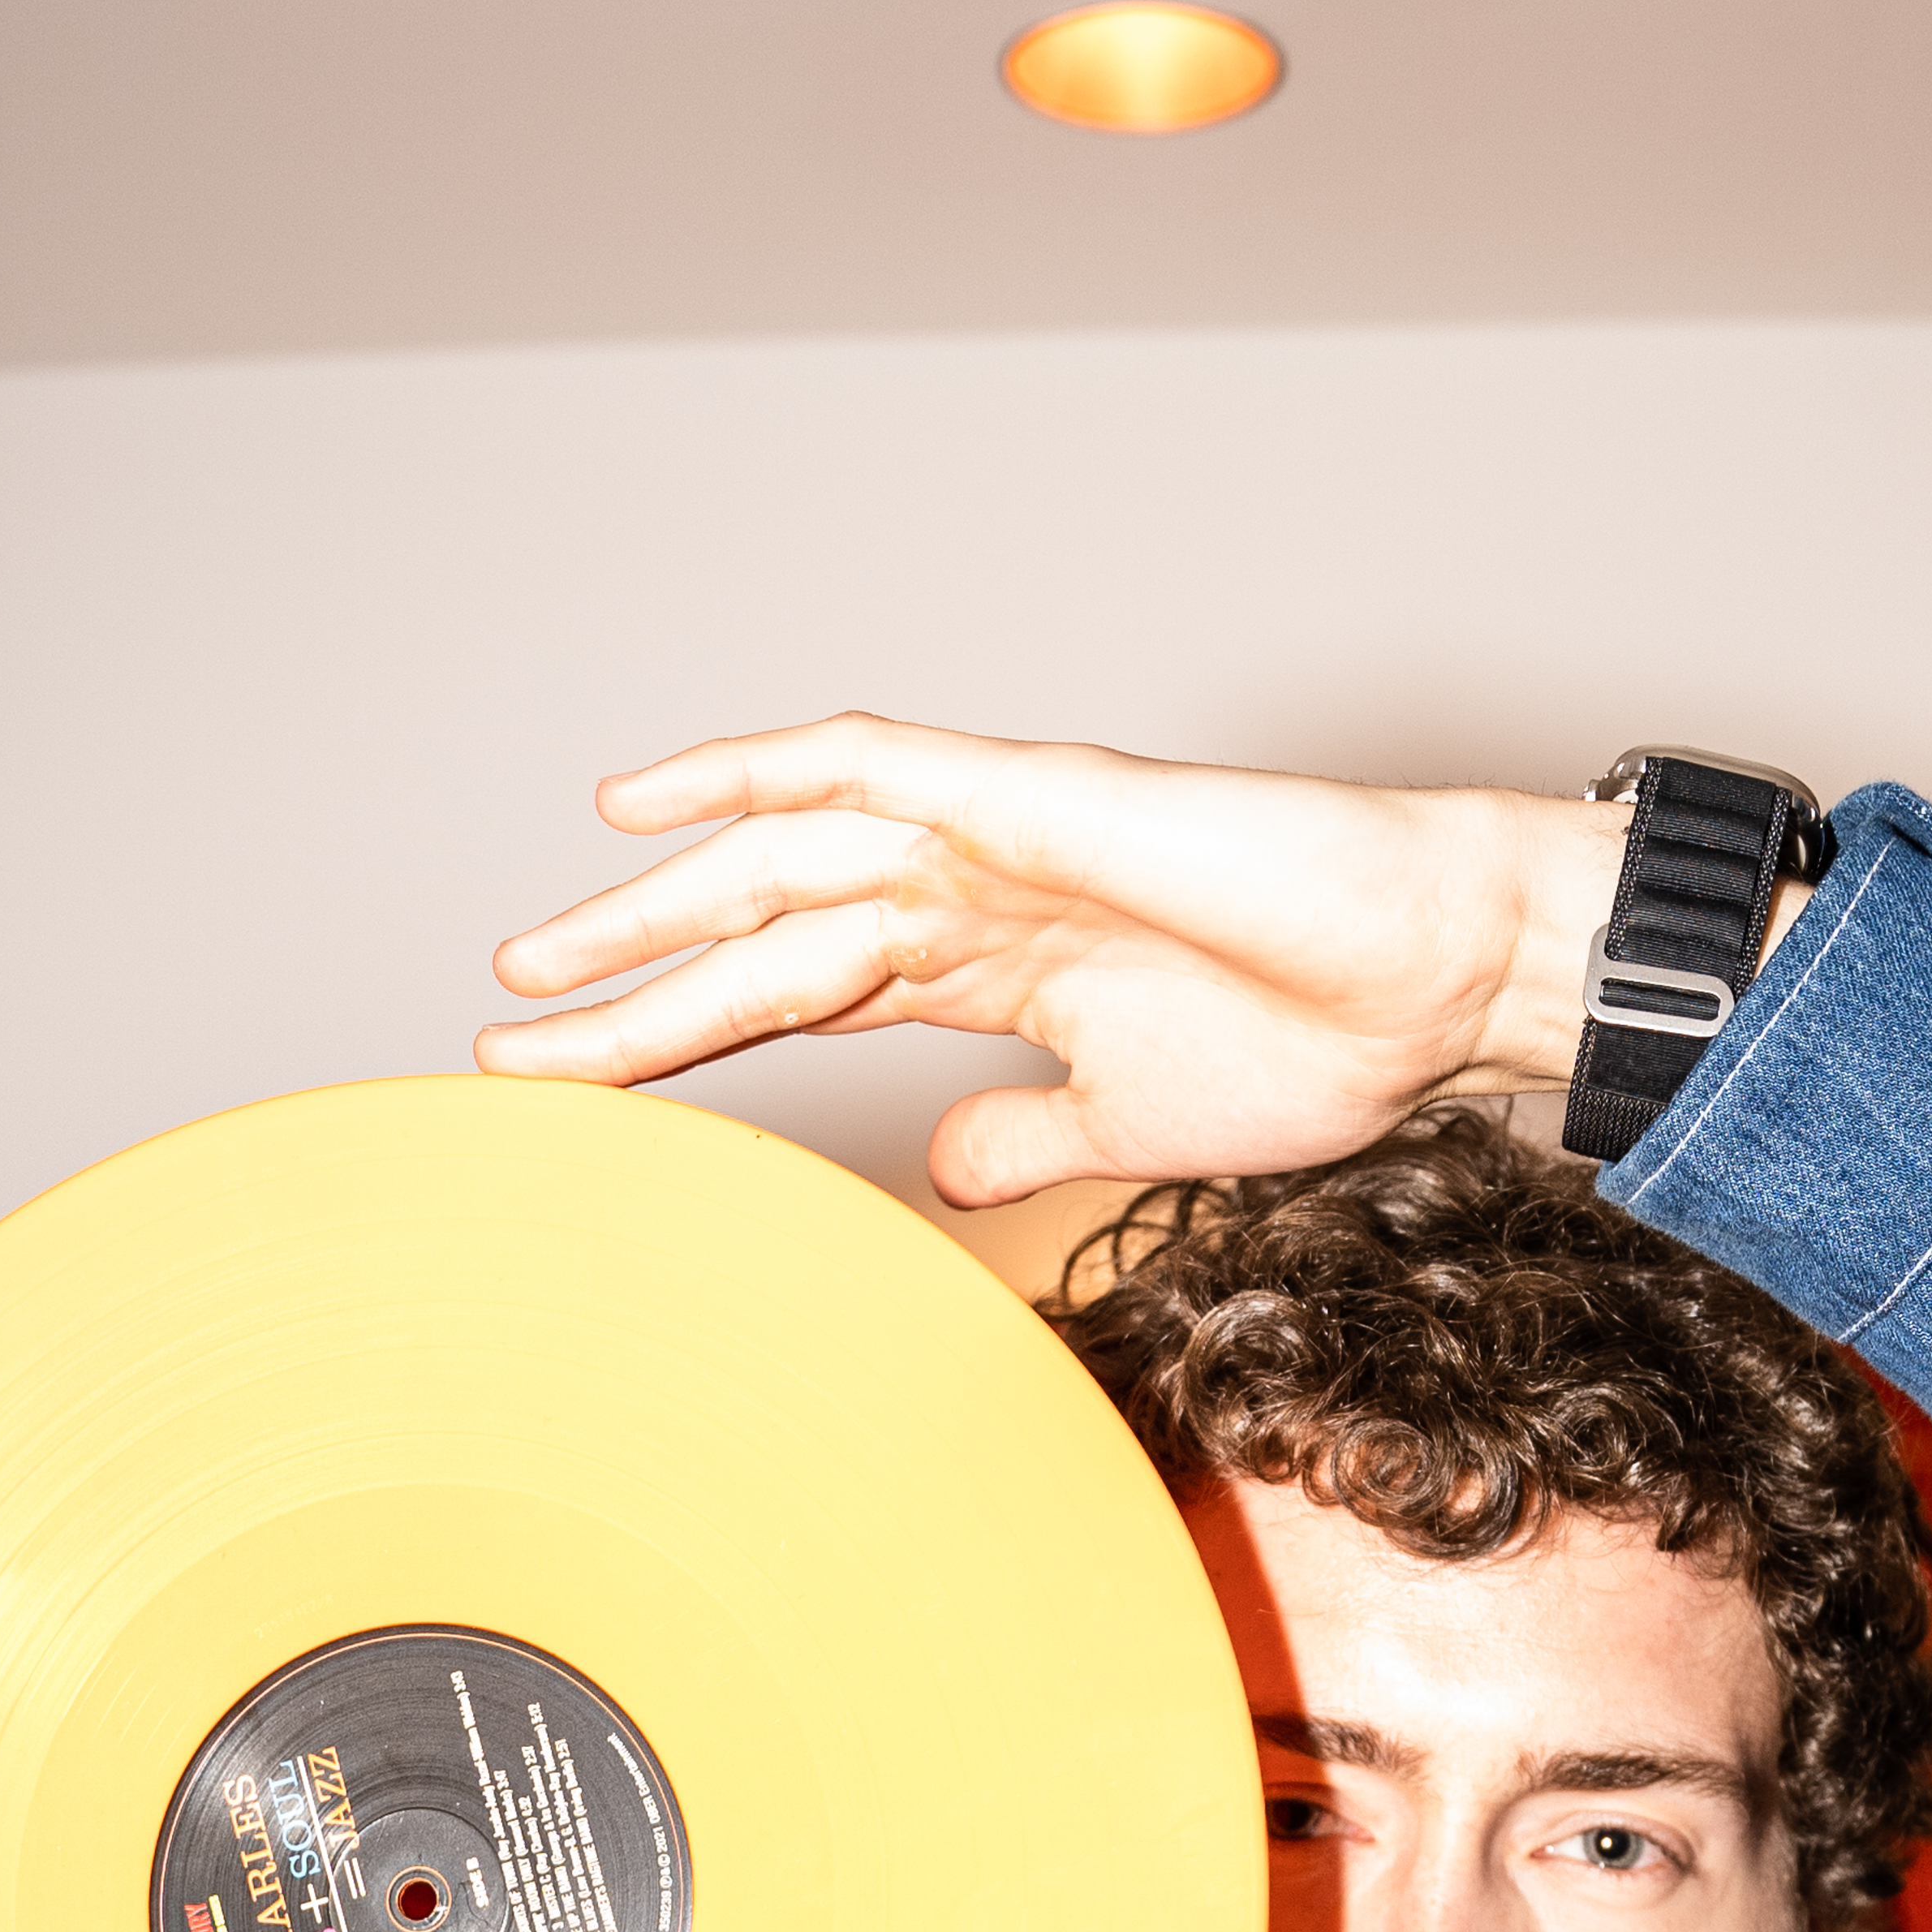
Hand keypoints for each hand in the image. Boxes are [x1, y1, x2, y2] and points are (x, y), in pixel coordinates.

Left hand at [477, 718, 1623, 1207]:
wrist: (1426, 990)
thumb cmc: (1313, 1045)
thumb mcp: (1118, 1127)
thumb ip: (1013, 1137)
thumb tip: (931, 1171)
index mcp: (983, 962)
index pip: (787, 989)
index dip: (674, 1031)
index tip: (570, 1080)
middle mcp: (966, 883)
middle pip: (755, 921)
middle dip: (625, 971)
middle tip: (505, 1020)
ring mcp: (991, 833)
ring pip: (780, 853)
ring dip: (652, 902)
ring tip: (539, 957)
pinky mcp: (1028, 796)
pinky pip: (863, 760)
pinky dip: (750, 769)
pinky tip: (649, 799)